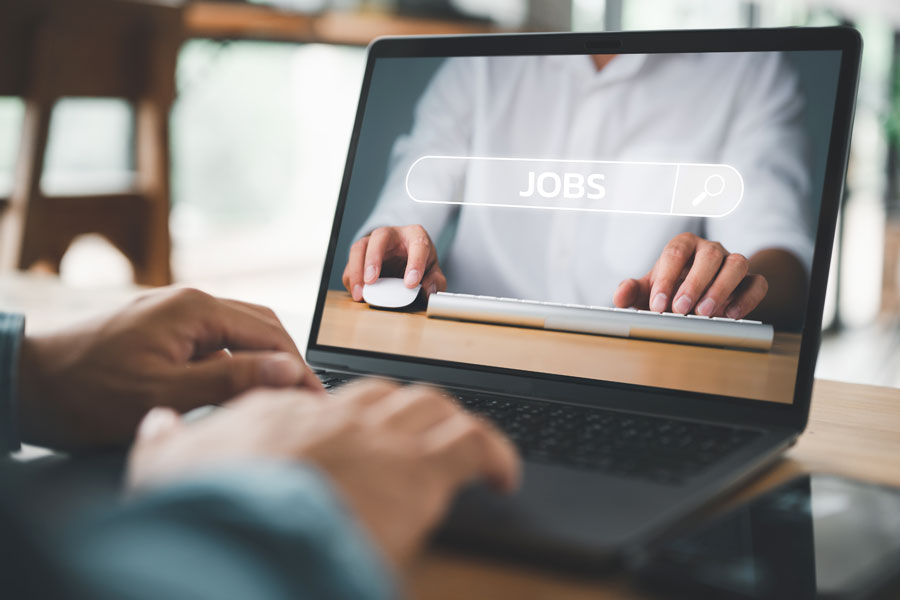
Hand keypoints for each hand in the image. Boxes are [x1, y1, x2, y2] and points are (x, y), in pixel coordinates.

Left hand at [17, 287, 323, 448]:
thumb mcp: (163, 393)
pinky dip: (238, 361)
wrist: (26, 381)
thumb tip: (287, 370)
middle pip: (262, 325)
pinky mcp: (164, 326)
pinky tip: (240, 387)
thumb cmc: (87, 391)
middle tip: (306, 401)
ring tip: (280, 397)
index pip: (270, 335)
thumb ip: (229, 378)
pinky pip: (217, 338)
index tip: (317, 403)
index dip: (298, 369)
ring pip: (241, 330)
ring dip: (265, 360)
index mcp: (196, 309)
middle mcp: (191, 300)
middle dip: (288, 361)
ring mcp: (176, 311)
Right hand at [127, 381, 519, 566]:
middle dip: (397, 412)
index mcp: (278, 415)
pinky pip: (474, 444)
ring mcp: (379, 436)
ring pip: (429, 405)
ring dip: (447, 423)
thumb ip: (163, 445)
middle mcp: (332, 415)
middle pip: (380, 395)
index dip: (336, 420)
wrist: (241, 532)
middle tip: (408, 438)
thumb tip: (156, 424)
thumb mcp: (163, 474)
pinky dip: (495, 455)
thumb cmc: (206, 510)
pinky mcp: (419, 467)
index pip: (316, 403)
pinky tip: (502, 477)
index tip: (345, 437)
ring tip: (457, 449)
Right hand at [342, 225, 445, 300]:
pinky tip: (357, 293)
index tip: (411, 283)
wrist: (404, 258)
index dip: (415, 264)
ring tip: (360, 293)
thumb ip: (435, 281)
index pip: (418, 244)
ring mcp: (373, 243)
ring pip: (359, 248)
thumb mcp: (432, 271)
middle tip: (371, 280)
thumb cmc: (419, 261)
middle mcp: (392, 235)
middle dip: (374, 258)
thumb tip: (429, 290)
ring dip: (356, 271)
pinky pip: (350, 264)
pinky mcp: (360, 255)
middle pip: (380, 237)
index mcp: (415, 236)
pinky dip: (351, 279)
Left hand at [613, 233, 767, 318]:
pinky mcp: (750, 281)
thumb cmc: (668, 291)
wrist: (695, 299)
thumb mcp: (647, 292)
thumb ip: (631, 291)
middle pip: (709, 255)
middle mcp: (710, 249)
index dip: (667, 278)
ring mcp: (733, 263)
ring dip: (721, 288)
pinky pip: (758, 283)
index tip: (658, 304)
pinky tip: (731, 315)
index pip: (676, 253)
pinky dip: (748, 298)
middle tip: (680, 309)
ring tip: (704, 313)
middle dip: (694, 283)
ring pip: (737, 264)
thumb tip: (619, 295)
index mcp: (683, 245)